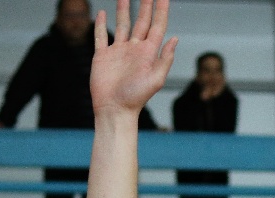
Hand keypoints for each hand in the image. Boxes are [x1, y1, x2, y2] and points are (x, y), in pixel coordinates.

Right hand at [90, 0, 177, 119]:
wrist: (114, 110)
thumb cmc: (136, 99)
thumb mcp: (155, 80)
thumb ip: (165, 59)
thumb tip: (174, 39)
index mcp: (148, 53)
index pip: (157, 26)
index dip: (161, 10)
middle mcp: (134, 49)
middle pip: (141, 21)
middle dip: (145, 5)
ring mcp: (118, 52)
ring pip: (122, 24)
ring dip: (124, 10)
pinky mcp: (102, 56)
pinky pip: (101, 36)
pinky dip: (100, 25)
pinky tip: (101, 13)